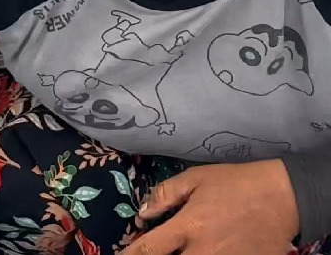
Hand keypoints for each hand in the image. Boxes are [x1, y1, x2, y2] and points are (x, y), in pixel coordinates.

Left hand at [120, 160, 298, 254]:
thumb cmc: (236, 183)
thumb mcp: (195, 178)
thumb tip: (142, 213)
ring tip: (182, 247)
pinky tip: (202, 250)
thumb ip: (165, 195)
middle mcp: (204, 251)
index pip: (150, 249)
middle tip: (156, 249)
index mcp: (189, 227)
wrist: (284, 197)